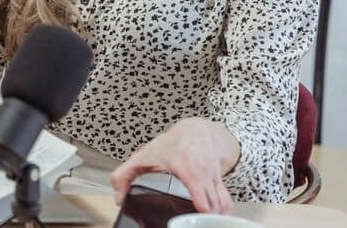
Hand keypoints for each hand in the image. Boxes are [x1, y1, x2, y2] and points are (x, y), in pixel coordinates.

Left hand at [110, 117, 240, 213]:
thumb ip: (124, 176)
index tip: (195, 218)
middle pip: (215, 205)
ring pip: (224, 205)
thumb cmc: (171, 144)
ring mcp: (215, 177)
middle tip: (197, 225)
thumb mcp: (143, 156)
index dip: (201, 210)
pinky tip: (214, 218)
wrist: (196, 130)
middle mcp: (205, 173)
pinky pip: (227, 201)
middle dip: (209, 219)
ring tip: (205, 224)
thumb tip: (119, 198)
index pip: (201, 195)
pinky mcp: (221, 181)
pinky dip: (223, 211)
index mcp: (186, 168)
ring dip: (217, 217)